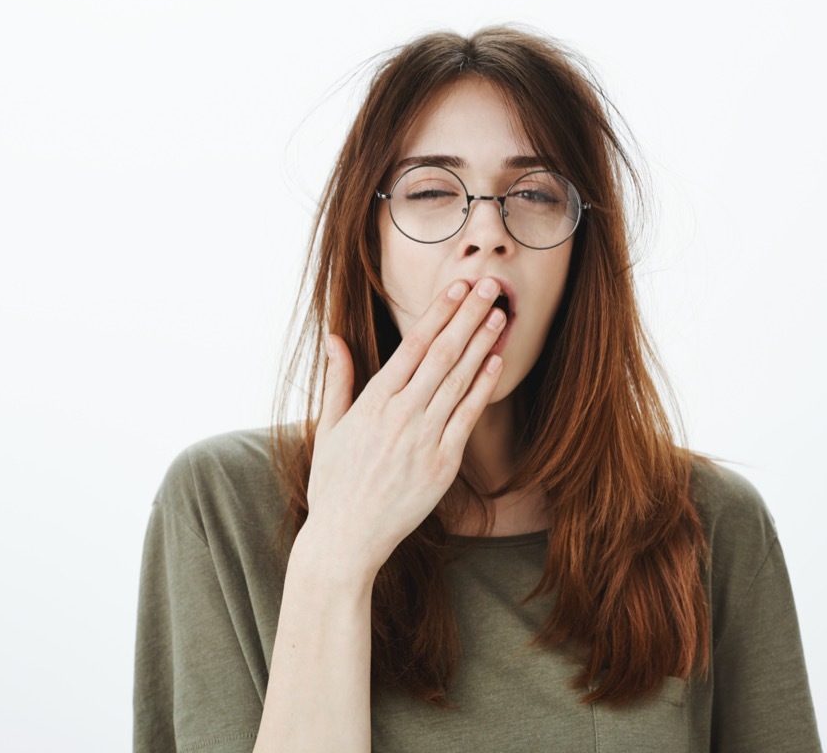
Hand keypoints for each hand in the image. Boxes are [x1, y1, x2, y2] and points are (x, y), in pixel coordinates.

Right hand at [297, 277, 506, 587]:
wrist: (345, 539)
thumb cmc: (334, 485)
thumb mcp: (327, 429)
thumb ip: (338, 381)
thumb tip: (334, 338)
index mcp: (371, 403)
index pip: (412, 346)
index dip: (438, 313)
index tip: (456, 286)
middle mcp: (399, 415)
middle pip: (441, 355)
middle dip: (467, 316)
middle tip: (488, 285)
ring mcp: (422, 439)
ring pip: (458, 381)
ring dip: (481, 344)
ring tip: (500, 315)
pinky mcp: (441, 464)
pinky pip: (467, 418)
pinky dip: (482, 388)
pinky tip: (496, 363)